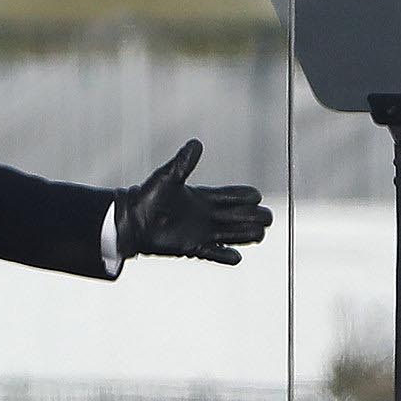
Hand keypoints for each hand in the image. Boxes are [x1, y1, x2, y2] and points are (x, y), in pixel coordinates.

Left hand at [115, 140, 270, 264]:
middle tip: (266, 218)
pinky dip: (225, 256)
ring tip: (261, 234)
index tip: (256, 196)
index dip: (245, 196)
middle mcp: (206, 215)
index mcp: (203, 197)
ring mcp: (201, 232)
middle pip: (238, 216)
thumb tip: (196, 143)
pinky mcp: (193, 247)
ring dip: (246, 234)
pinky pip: (214, 253)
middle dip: (253, 216)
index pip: (231, 196)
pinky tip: (237, 256)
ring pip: (231, 234)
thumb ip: (183, 163)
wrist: (133, 220)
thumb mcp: (168, 177)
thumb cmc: (149, 196)